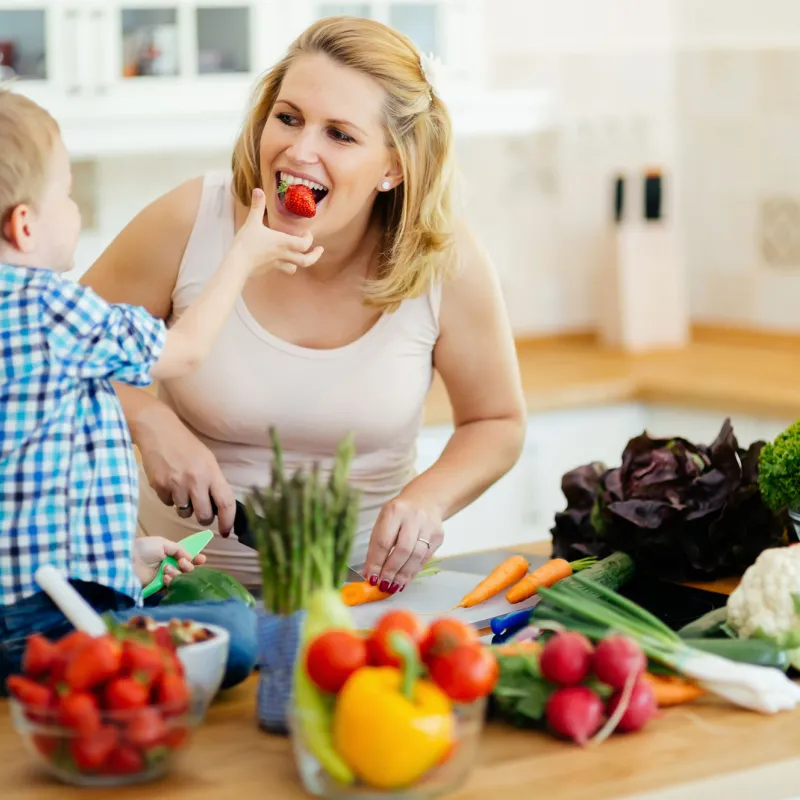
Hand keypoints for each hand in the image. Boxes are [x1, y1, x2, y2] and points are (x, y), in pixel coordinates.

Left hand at [133, 536, 206, 586]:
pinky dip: (171, 581)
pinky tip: (165, 576)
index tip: (201, 558)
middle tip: (181, 562)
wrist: (127, 561)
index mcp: (170, 554)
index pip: (186, 557)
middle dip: (188, 566)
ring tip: (166, 568)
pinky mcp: (158, 587)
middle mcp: (169, 565)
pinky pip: (171, 586)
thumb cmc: (143, 549)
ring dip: (178, 572)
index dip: (195, 558)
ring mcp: (164, 576)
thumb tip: (190, 556)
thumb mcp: (162, 543)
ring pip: (181, 578)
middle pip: (187, 569)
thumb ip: (178, 549)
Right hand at [136, 404, 236, 535]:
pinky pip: (168, 503)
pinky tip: (169, 482)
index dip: (228, 521)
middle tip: (202, 512)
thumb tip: (219, 508)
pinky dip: (170, 498)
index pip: (226, 503)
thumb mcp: (207, 461)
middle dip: (204, 518)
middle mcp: (195, 480)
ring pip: (184, 512)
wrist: (158, 430)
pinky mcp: (158, 486)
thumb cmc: (186, 446)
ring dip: (185, 507)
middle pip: (204, 516)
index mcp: (212, 472)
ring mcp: (175, 484)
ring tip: (182, 488)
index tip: (227, 531)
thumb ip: (213, 483)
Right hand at [231, 188, 323, 275]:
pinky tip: (280, 261)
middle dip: (315, 256)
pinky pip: (282, 269)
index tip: (308, 233)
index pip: (304, 244)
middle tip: (320, 250)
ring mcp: (276, 264)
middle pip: (306, 261)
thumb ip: (257, 206)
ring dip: (299, 263)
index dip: (309, 239)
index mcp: (282, 242)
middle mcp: (283, 254)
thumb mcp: (252, 222)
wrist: (237, 264)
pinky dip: (285, 266)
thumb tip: (258, 190)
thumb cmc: (246, 243)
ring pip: (294, 268)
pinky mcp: (269, 269)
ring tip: (300, 258)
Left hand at [361, 497, 443, 592]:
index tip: (370, 577)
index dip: (376, 562)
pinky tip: (405, 579)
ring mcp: (429, 526)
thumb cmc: (399, 514)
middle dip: (391, 571)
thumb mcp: (383, 522)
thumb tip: (369, 573)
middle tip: (382, 585)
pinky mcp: (439, 536)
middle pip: (402, 550)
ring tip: (393, 587)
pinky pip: (425, 558)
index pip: (383, 541)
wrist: (425, 500)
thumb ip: (375, 546)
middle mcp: (414, 517)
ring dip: (403, 575)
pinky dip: (413, 572)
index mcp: (394, 510)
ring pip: (416, 556)